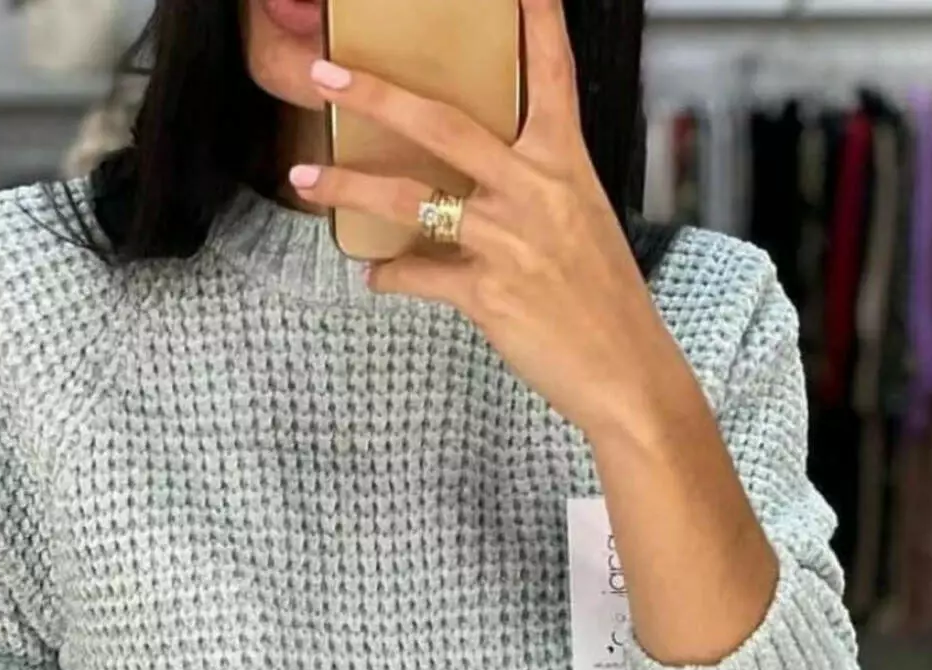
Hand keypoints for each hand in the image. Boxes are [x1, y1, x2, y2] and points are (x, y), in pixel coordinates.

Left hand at [289, 0, 705, 441]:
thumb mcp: (581, 225)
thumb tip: (472, 193)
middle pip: (446, 125)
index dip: (534, 21)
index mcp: (567, 164)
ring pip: (412, 199)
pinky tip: (376, 276)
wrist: (626, 371)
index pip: (550, 74)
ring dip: (351, 187)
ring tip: (305, 179)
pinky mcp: (487, 293)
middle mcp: (536, 190)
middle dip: (380, 97)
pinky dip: (390, 277)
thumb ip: (533, 194)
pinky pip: (418, 276)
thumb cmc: (604, 301)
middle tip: (327, 77)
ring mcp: (509, 240)